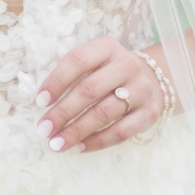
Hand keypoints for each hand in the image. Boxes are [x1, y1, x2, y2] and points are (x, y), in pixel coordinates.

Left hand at [35, 37, 167, 152]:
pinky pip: (122, 131)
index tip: (39, 101)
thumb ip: (71, 74)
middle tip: (43, 129)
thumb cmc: (110, 71)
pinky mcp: (150, 112)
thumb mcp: (95, 61)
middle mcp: (127, 65)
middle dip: (62, 112)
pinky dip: (98, 141)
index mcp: (107, 47)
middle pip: (89, 90)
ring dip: (76, 131)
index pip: (77, 61)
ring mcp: (141, 89)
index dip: (56, 81)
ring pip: (104, 114)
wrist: (154, 80)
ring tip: (56, 143)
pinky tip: (80, 147)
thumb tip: (41, 100)